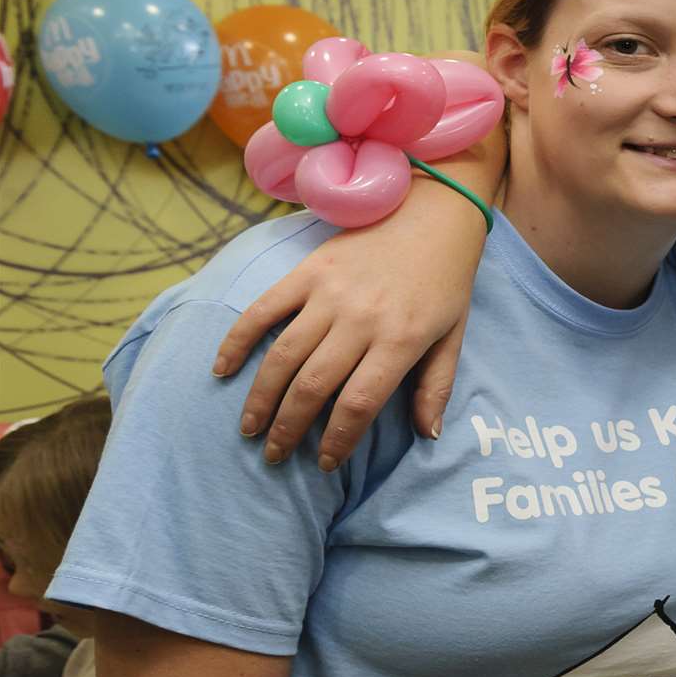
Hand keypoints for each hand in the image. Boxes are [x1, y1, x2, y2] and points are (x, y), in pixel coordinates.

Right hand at [214, 177, 482, 470]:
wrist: (431, 213)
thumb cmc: (445, 282)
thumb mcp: (453, 337)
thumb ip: (436, 387)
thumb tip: (428, 434)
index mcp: (400, 341)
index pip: (358, 404)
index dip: (337, 440)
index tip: (324, 464)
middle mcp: (360, 320)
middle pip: (313, 387)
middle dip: (290, 429)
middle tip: (275, 455)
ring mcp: (329, 293)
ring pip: (283, 356)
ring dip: (261, 398)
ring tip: (251, 429)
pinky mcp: (307, 271)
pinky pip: (263, 310)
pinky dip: (237, 340)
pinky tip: (222, 370)